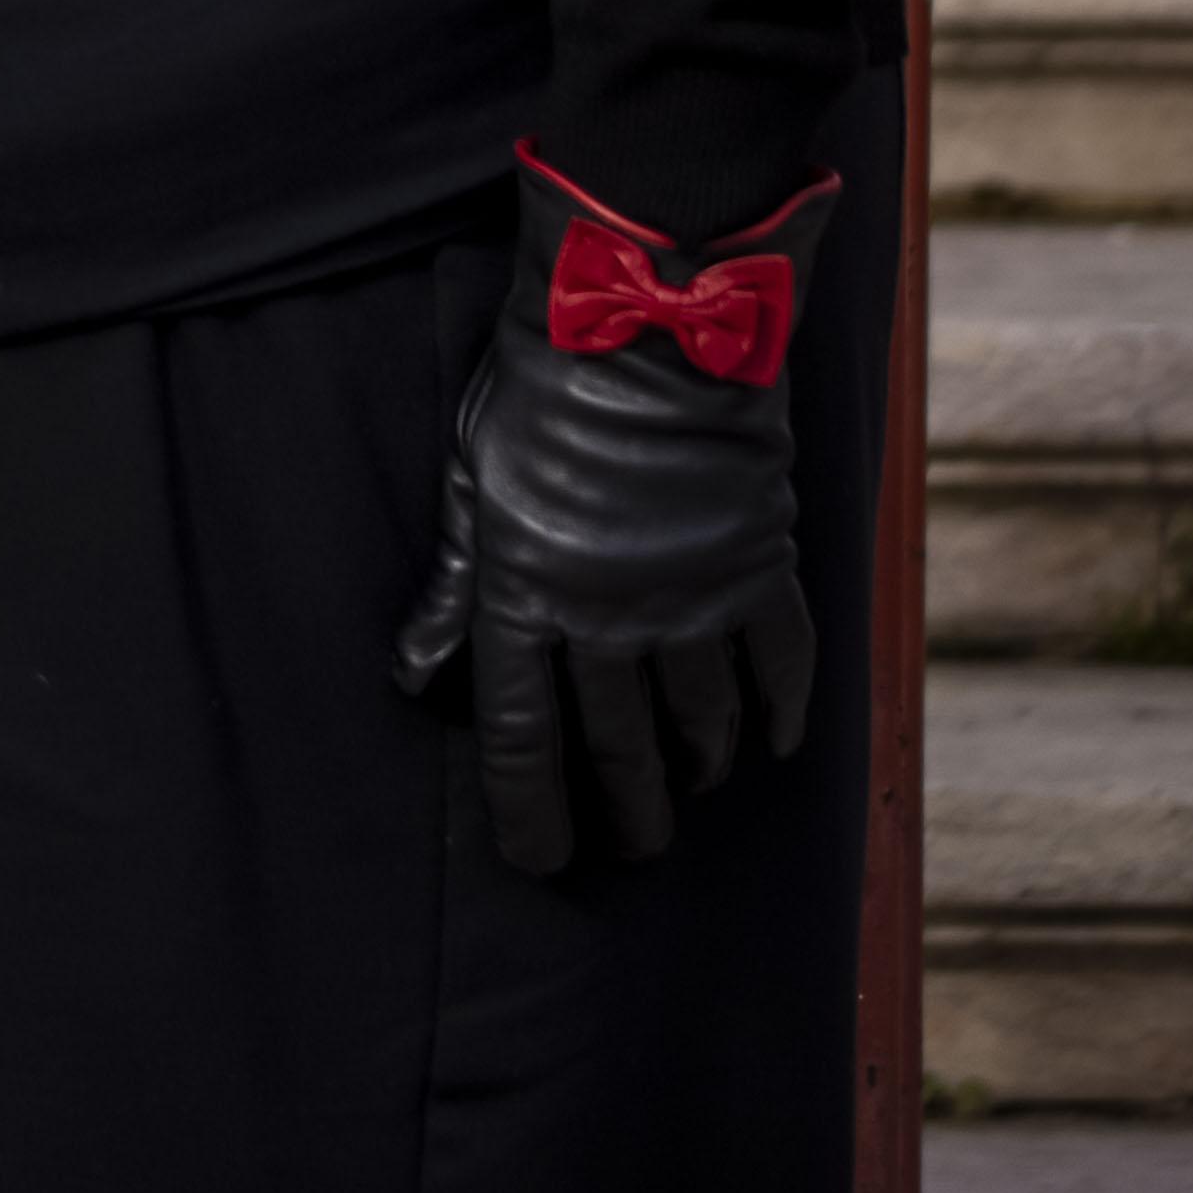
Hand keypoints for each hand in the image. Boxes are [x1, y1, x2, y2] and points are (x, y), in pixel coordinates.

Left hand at [393, 163, 826, 872]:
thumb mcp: (473, 486)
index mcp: (526, 594)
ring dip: (693, 770)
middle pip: (618, 746)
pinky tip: (770, 748)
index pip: (521, 732)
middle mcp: (611, 615)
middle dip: (623, 812)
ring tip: (686, 796)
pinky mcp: (760, 572)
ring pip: (700, 722)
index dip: (530, 806)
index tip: (541, 861)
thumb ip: (456, 588)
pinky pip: (779, 669)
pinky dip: (776, 717)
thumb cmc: (539, 399)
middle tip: (631, 853)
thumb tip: (414, 673)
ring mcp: (693, 599)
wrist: (647, 331)